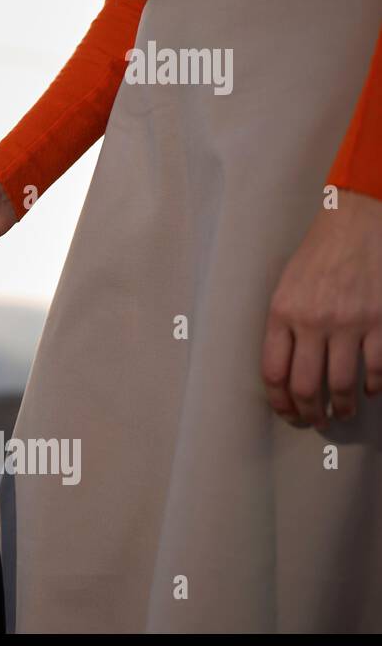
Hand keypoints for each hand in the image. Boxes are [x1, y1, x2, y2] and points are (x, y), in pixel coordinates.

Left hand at [262, 191, 381, 428]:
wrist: (356, 224)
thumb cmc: (317, 257)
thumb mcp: (285, 288)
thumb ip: (283, 327)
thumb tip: (284, 373)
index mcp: (282, 313)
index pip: (273, 372)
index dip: (280, 402)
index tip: (288, 413)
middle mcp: (313, 321)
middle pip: (306, 386)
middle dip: (310, 413)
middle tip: (316, 422)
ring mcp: (349, 322)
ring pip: (342, 384)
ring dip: (343, 407)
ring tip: (343, 413)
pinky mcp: (381, 321)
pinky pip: (377, 368)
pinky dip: (374, 386)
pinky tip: (370, 390)